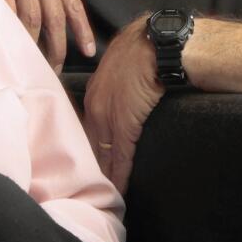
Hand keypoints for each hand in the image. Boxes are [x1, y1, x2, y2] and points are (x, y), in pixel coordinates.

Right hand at [0, 0, 95, 70]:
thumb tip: (60, 17)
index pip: (73, 5)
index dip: (82, 30)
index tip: (88, 52)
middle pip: (53, 17)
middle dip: (56, 46)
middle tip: (53, 69)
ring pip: (30, 17)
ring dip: (32, 42)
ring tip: (30, 61)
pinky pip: (5, 7)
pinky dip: (8, 26)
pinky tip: (9, 40)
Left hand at [83, 20, 163, 192]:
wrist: (154, 45)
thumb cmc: (143, 49)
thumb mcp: (121, 66)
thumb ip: (117, 84)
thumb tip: (125, 94)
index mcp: (94, 93)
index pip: (86, 128)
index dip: (87, 148)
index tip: (87, 164)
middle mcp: (96, 106)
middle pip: (90, 144)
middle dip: (91, 166)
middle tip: (88, 188)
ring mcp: (109, 117)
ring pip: (104, 154)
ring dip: (106, 176)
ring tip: (104, 196)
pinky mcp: (126, 125)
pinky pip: (121, 156)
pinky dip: (121, 174)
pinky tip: (119, 189)